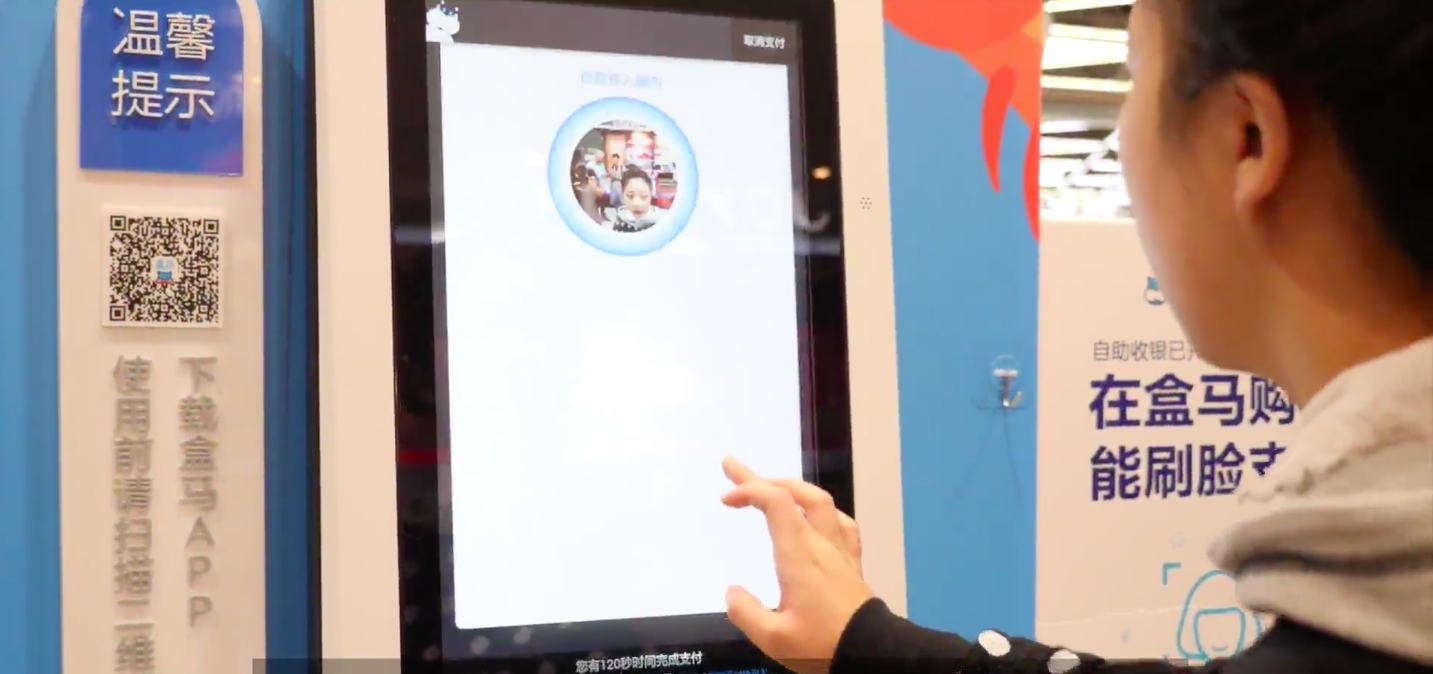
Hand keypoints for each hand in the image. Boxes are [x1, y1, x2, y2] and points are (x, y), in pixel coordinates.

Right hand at [719, 457, 874, 672]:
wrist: (872, 655)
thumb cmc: (823, 646)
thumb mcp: (774, 638)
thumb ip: (746, 613)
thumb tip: (732, 592)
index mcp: (799, 556)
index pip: (776, 502)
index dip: (749, 490)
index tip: (727, 499)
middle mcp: (821, 545)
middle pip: (795, 493)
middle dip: (762, 478)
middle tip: (734, 470)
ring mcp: (840, 552)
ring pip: (820, 502)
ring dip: (792, 488)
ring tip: (772, 486)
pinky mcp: (852, 565)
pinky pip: (842, 524)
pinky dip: (823, 511)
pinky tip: (817, 516)